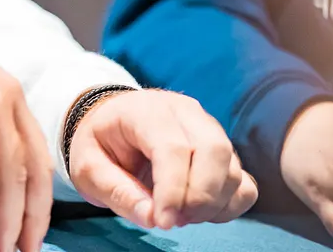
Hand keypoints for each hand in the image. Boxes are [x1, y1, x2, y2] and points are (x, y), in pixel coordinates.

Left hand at [66, 89, 257, 228]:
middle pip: (213, 151)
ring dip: (213, 203)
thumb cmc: (99, 143)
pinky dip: (231, 203)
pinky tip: (202, 212)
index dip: (173, 190)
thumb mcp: (88, 167)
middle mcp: (184, 112)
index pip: (173, 148)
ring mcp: (208, 127)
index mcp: (146, 110)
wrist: (111, 121)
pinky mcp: (222, 149)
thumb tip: (152, 218)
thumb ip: (117, 192)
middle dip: (200, 197)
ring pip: (231, 166)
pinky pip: (244, 180)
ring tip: (181, 215)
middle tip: (175, 221)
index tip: (163, 222)